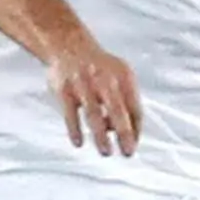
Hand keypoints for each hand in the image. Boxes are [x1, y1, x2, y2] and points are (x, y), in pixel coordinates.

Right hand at [46, 37, 141, 154]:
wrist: (69, 45)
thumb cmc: (101, 70)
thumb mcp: (120, 76)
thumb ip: (126, 102)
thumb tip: (124, 133)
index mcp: (124, 77)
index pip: (135, 108)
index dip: (136, 129)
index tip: (133, 146)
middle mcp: (105, 79)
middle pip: (117, 111)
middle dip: (124, 134)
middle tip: (128, 153)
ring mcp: (83, 84)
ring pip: (93, 114)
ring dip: (100, 136)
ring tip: (106, 152)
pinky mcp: (64, 89)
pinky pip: (70, 114)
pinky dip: (74, 130)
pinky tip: (78, 143)